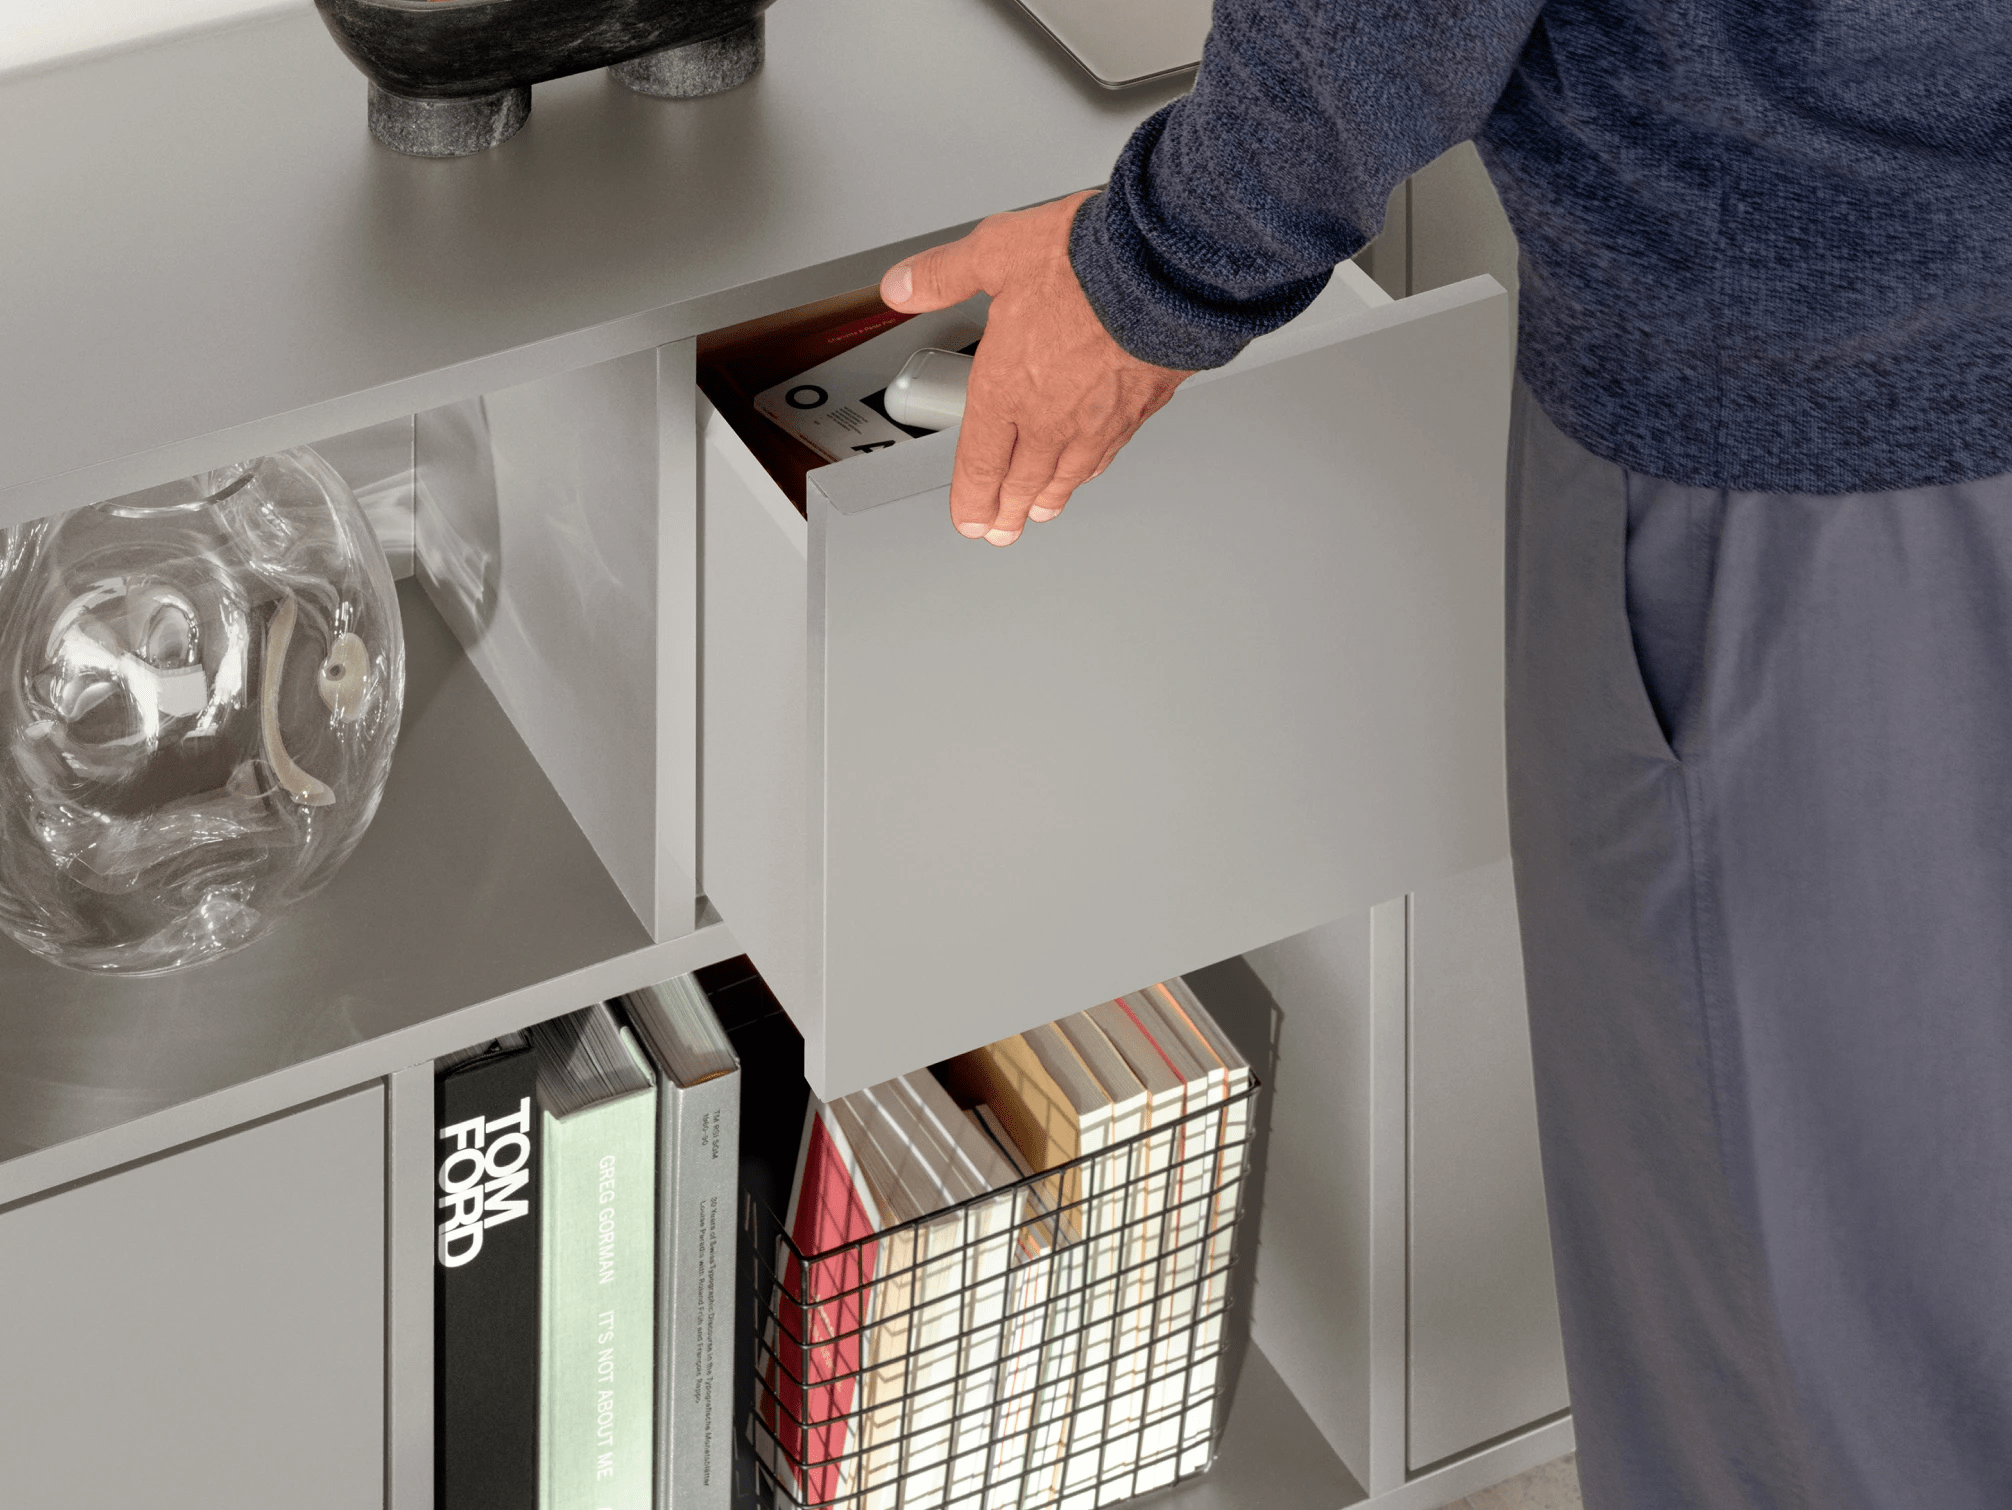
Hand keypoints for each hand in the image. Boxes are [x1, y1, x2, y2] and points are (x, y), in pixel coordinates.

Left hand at [881, 191, 1193, 545]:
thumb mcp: (996, 251)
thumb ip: (945, 274)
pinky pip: (1107, 454)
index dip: (971, 500)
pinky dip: (1090, 472)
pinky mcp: (1138, 410)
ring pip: (1066, 476)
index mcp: (1005, 388)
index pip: (979, 463)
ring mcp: (1096, 420)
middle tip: (1000, 531)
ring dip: (1048, 499)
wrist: (1165, 268)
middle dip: (1006, 511)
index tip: (969, 519)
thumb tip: (901, 286)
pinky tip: (1089, 471)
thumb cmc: (1086, 261)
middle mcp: (1049, 417)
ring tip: (1039, 512)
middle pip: (1021, 481)